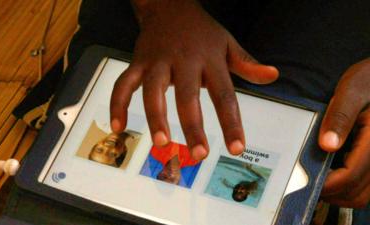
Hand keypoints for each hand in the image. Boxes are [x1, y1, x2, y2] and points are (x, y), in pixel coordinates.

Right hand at [110, 0, 277, 159]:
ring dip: (156, 118)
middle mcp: (184, 60)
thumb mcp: (228, 43)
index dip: (231, 122)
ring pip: (153, 91)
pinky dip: (118, 104)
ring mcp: (158, 61)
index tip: (236, 148)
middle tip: (199, 154)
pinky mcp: (137, 61)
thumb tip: (273, 75)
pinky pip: (123, 84)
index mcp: (210, 59)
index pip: (225, 95)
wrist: (169, 3)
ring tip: (162, 143)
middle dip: (193, 126)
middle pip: (188, 96)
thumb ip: (247, 63)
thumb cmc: (201, 31)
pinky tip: (118, 127)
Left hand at [319, 58, 369, 207]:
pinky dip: (347, 186)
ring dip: (338, 192)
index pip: (349, 176)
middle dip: (329, 192)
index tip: (303, 180)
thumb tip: (327, 145)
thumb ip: (340, 116)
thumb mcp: (353, 89)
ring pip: (362, 194)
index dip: (325, 183)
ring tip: (317, 177)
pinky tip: (330, 170)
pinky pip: (365, 185)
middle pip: (356, 193)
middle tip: (305, 181)